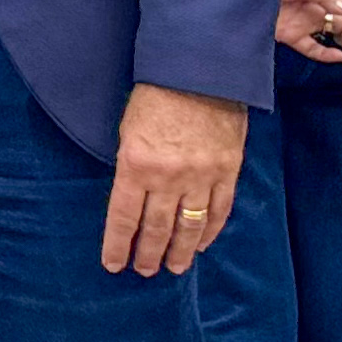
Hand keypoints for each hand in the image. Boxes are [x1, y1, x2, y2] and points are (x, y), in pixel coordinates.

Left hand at [102, 83, 244, 275]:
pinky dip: (209, 232)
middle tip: (144, 271)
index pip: (123, 216)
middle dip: (148, 253)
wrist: (200, 70)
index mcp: (136, 163)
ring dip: (180, 251)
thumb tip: (131, 197)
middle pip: (156, 227)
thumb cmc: (155, 94)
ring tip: (173, 268)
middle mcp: (168, 176)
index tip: (113, 265)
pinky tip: (200, 245)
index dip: (117, 244)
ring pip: (189, 226)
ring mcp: (201, 176)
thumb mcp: (128, 128)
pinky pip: (218, 211)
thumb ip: (131, 164)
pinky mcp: (228, 172)